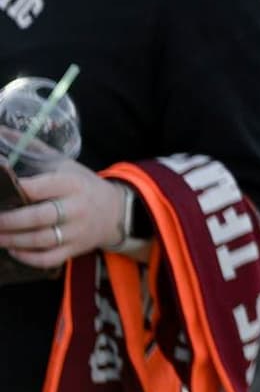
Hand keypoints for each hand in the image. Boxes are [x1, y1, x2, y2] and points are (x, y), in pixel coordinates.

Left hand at [0, 161, 128, 269]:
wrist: (116, 211)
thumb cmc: (82, 185)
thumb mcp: (65, 165)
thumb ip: (35, 151)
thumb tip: (4, 132)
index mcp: (71, 183)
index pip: (40, 187)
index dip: (16, 190)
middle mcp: (76, 207)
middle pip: (37, 217)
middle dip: (8, 221)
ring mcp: (76, 231)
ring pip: (40, 240)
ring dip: (12, 240)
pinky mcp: (75, 249)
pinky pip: (48, 258)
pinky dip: (27, 257)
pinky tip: (13, 250)